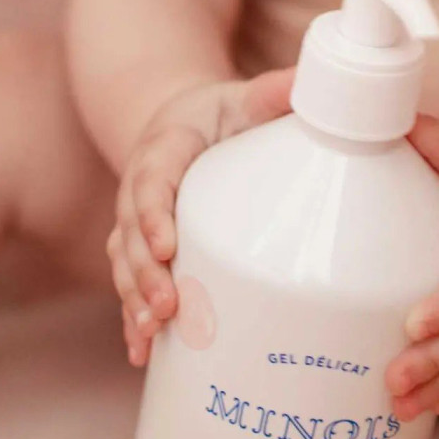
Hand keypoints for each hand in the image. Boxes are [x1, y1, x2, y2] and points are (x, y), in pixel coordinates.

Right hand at [107, 69, 294, 365]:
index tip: (167, 247)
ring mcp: (137, 223)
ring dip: (135, 301)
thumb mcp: (242, 97)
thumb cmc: (217, 115)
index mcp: (164, 149)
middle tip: (167, 307)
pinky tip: (142, 351)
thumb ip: (272, 94)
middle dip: (145, 274)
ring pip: (125, 264)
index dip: (155, 214)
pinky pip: (130, 283)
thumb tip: (314, 86)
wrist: (181, 125)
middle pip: (132, 234)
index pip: (154, 181)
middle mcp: (142, 190)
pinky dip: (132, 318)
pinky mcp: (141, 248)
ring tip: (152, 334)